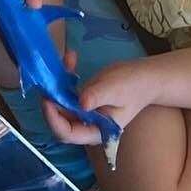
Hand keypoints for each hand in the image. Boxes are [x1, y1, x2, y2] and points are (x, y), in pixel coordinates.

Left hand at [43, 56, 159, 144]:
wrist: (143, 77)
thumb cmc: (134, 87)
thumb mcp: (116, 91)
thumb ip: (98, 97)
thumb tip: (82, 103)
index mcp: (96, 130)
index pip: (68, 133)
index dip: (53, 120)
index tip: (47, 100)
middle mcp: (85, 124)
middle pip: (58, 119)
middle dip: (50, 100)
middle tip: (47, 80)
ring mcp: (80, 111)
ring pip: (58, 102)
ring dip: (55, 85)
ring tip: (64, 63)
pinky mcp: (78, 99)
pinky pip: (64, 90)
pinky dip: (64, 75)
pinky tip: (71, 57)